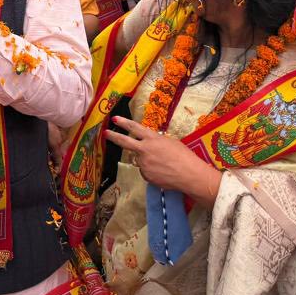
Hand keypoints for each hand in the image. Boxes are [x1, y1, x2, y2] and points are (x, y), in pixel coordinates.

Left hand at [105, 116, 219, 205]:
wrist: (189, 174)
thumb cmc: (184, 156)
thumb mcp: (170, 142)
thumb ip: (156, 142)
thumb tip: (150, 143)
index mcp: (152, 138)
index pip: (134, 128)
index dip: (123, 123)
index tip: (114, 119)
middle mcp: (144, 149)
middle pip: (125, 142)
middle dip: (114, 136)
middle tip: (106, 133)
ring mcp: (143, 163)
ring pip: (139, 160)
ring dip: (146, 161)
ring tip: (163, 164)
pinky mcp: (146, 176)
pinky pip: (145, 172)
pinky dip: (152, 172)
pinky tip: (163, 173)